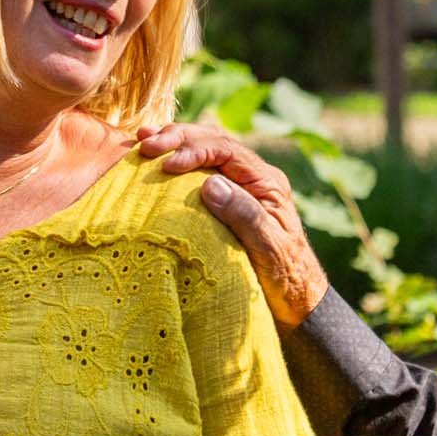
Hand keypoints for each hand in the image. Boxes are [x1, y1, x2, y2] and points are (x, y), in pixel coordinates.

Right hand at [134, 122, 330, 327]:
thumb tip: (211, 183)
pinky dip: (176, 159)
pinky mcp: (228, 197)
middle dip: (178, 138)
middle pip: (214, 140)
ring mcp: (241, 184)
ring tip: (142, 139)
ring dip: (174, 142)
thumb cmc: (284, 276)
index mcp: (267, 182)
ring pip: (205, 149)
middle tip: (145, 144)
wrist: (294, 297)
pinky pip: (200, 169)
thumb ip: (244, 215)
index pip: (227, 151)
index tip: (167, 165)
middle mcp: (254, 176)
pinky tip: (153, 159)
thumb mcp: (269, 248)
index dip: (194, 151)